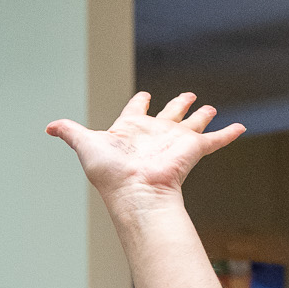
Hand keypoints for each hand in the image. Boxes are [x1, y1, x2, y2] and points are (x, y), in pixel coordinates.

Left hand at [47, 92, 242, 211]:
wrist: (136, 193)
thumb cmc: (111, 174)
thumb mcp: (86, 146)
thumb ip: (71, 132)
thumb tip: (49, 127)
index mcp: (132, 131)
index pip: (136, 111)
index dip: (139, 102)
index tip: (144, 94)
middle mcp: (154, 135)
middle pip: (169, 114)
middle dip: (177, 105)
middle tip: (187, 96)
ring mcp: (174, 142)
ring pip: (192, 123)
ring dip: (201, 116)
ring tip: (210, 108)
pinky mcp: (191, 150)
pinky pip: (214, 140)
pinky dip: (228, 134)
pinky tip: (240, 127)